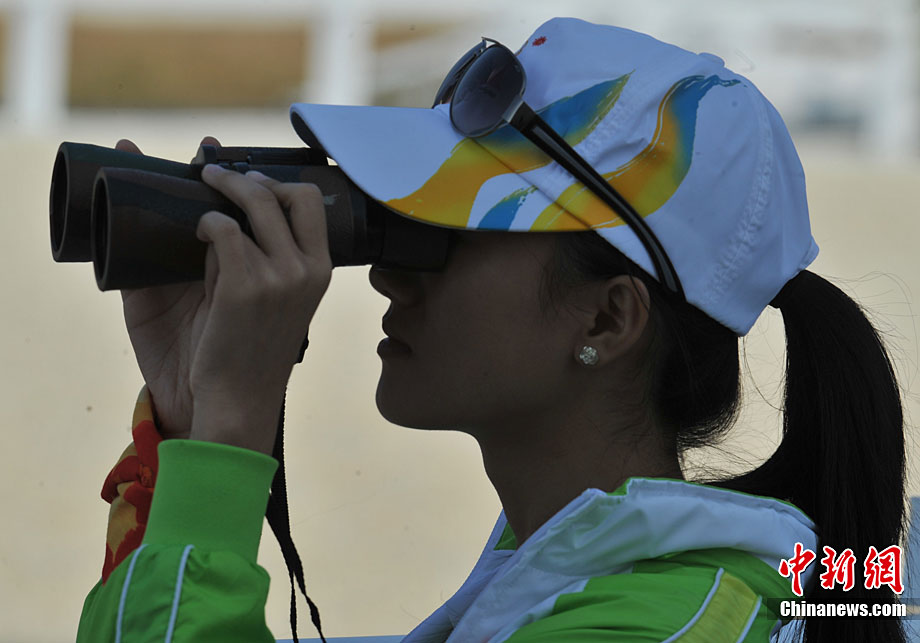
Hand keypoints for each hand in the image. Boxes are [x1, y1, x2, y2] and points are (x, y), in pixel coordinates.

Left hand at [117, 138, 331, 453]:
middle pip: (292, 193)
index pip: (311, 204)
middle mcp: (308, 268)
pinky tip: (193, 231)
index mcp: (320, 271)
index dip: (279, 182)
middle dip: (250, 177)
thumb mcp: (279, 305)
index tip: (250, 177)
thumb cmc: (250, 355)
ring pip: (254, 205)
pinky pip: (223, 230)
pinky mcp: (246, 285)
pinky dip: (204, 222)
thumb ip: (269, 264)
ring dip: (221, 190)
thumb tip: (238, 220)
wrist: (239, 403)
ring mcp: (281, 276)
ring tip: (199, 193)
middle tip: (215, 174)